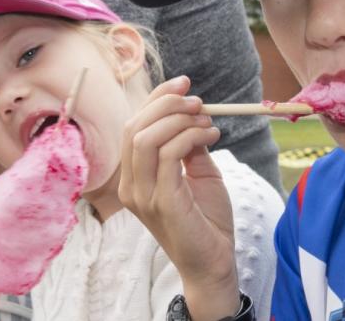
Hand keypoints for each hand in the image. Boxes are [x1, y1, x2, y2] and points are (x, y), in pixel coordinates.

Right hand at [119, 76, 239, 318]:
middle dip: (167, 104)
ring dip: (180, 120)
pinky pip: (168, 155)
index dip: (155, 99)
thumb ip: (188, 145)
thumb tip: (193, 113)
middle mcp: (130, 185)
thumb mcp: (198, 172)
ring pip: (146, 138)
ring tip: (207, 121)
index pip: (132, 126)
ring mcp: (142, 195)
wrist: (214, 261)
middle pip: (134, 127)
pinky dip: (190, 137)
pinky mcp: (162, 202)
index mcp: (133, 176)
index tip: (183, 83)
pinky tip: (211, 136)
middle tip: (198, 101)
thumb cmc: (205, 218)